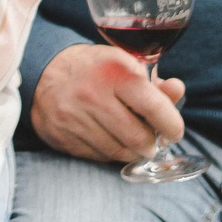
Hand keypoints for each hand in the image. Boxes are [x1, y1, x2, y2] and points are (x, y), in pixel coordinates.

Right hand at [28, 44, 187, 163]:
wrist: (44, 72)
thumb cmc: (94, 69)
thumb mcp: (124, 64)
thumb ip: (153, 83)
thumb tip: (177, 90)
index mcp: (114, 72)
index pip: (154, 107)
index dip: (171, 125)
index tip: (174, 131)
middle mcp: (92, 96)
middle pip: (139, 139)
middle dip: (151, 143)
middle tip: (150, 138)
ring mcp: (75, 119)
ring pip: (120, 153)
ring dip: (131, 150)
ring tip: (128, 137)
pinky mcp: (63, 137)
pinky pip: (99, 157)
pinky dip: (109, 152)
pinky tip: (106, 137)